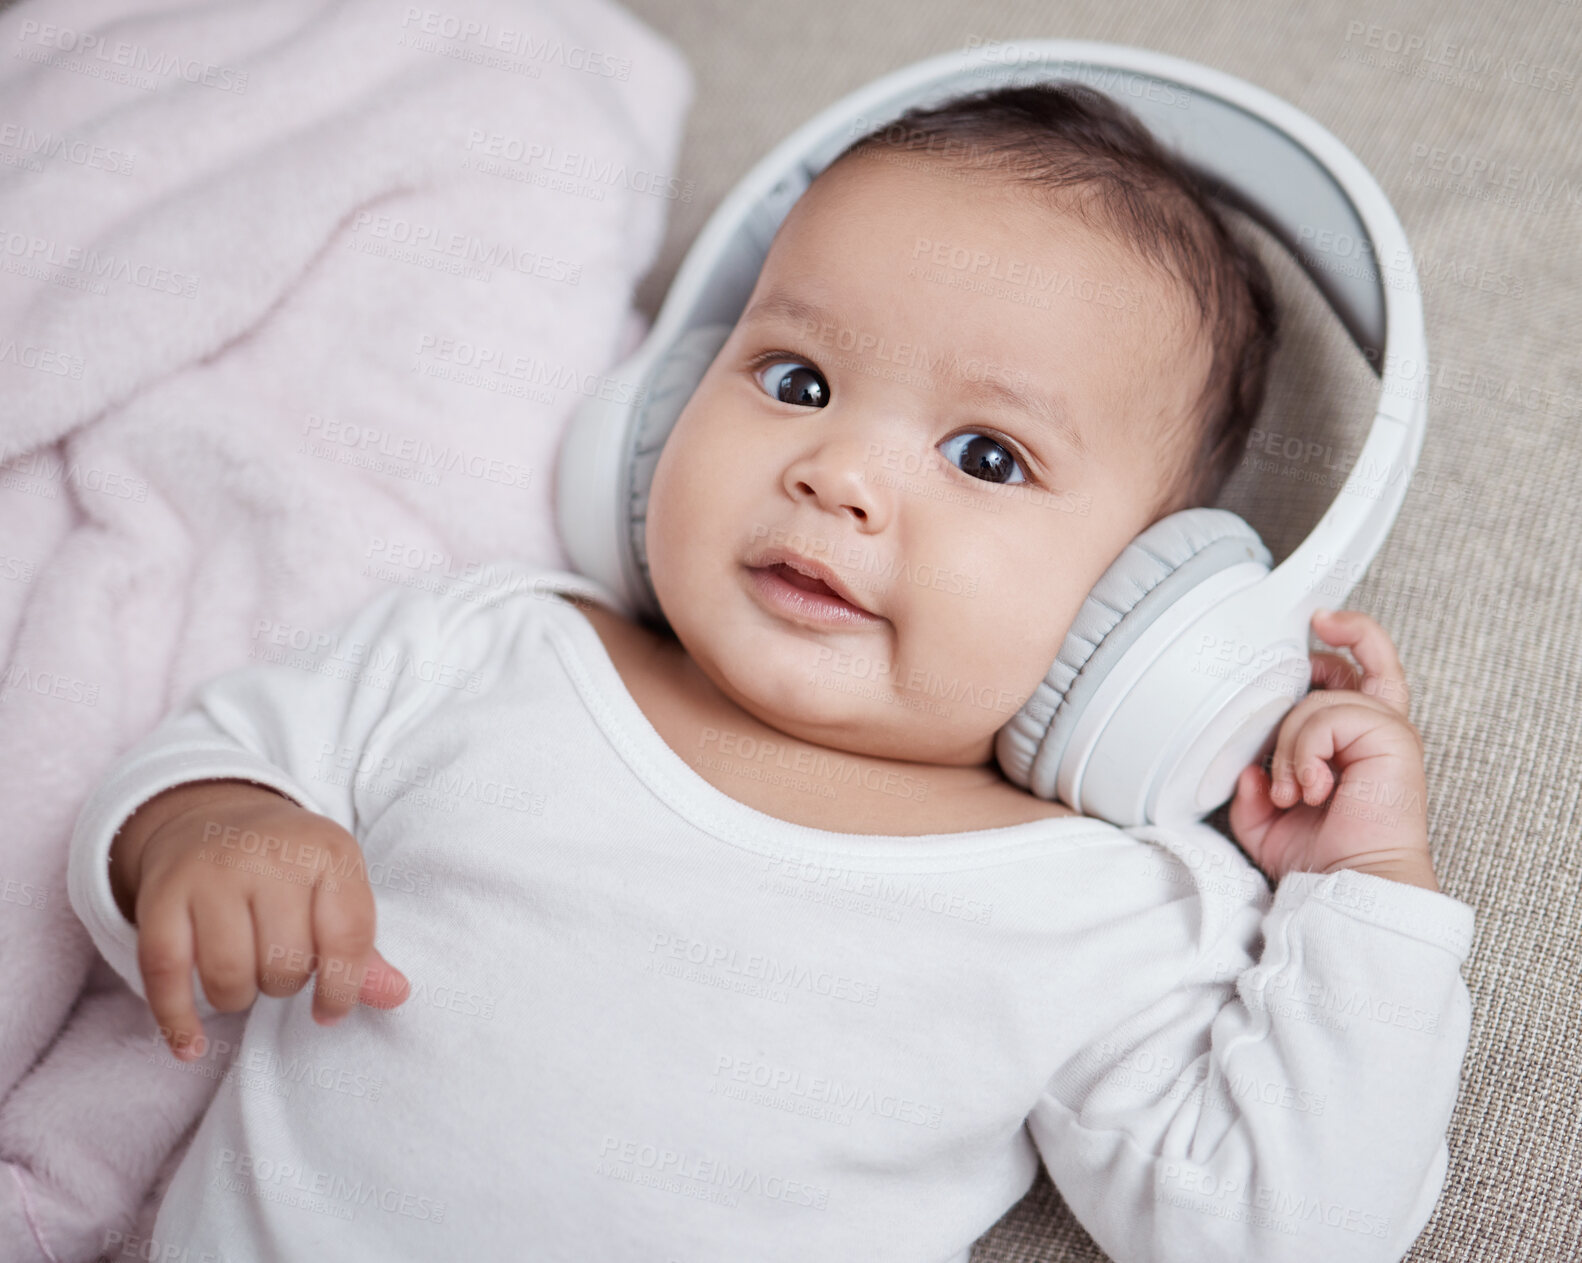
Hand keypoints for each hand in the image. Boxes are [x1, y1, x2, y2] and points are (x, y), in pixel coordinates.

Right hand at [120, 781, 410, 1059]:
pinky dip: (178, 1022)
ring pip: (227, 976)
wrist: (213, 818)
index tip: (330, 1008)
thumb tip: (396, 996)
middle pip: (285, 963)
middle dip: (285, 984)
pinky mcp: (160, 896)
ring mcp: (211, 874)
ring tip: (245, 978)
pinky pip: (165, 976)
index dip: (343, 987)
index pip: (347, 937)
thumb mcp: (336, 887)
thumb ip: (362, 947)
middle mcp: (269, 855)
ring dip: (239, 998)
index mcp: (328, 851)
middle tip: (279, 966)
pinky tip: (193, 1045)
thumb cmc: (290, 868)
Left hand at [1228, 609, 1438, 891]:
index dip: (1347, 634)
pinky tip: (1311, 788)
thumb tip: (1247, 766)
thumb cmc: (1320, 856)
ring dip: (1291, 746)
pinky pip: (1329, 716)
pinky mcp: (1394, 738)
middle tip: (1290, 704)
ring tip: (1292, 792)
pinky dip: (1306, 752)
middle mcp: (1378, 727)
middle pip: (1357, 659)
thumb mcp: (1263, 817)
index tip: (1318, 621)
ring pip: (1319, 700)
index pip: (1361, 667)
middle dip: (1314, 667)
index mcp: (1355, 738)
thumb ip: (1249, 785)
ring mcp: (1388, 730)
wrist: (1351, 885)